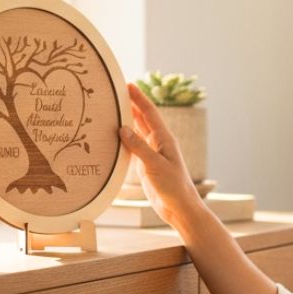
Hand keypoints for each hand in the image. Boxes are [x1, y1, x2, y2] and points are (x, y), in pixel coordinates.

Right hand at [119, 83, 204, 227]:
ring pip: (137, 132)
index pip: (149, 113)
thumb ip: (139, 147)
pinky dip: (124, 139)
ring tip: (114, 108)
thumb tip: (122, 128)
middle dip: (132, 105)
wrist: (178, 208)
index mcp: (164, 139)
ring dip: (127, 120)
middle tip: (117, 92)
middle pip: (143, 119)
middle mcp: (158, 143)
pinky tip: (116, 135)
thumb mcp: (155, 165)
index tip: (128, 85)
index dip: (139, 98)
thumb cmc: (173, 187)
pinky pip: (133, 147)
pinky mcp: (146, 165)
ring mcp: (152, 154)